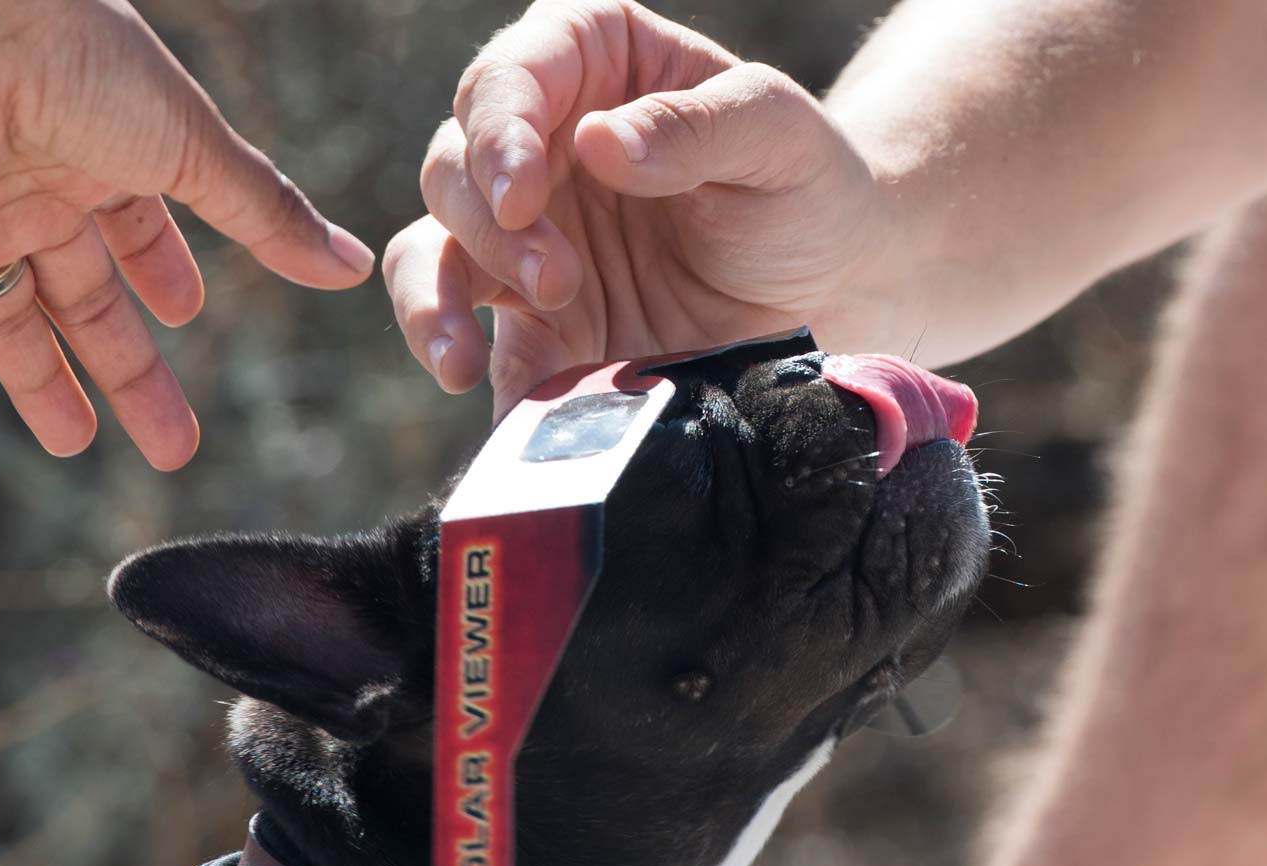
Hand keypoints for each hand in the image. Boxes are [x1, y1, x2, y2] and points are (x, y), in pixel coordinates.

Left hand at [0, 0, 373, 471]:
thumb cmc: (85, 65)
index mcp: (102, 155)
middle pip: (86, 298)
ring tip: (73, 447)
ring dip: (38, 387)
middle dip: (127, 366)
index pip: (134, 232)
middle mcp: (34, 192)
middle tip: (171, 439)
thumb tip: (352, 267)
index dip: (158, 275)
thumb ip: (267, 216)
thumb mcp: (195, 153)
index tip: (184, 317)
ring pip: (4, 324)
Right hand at [383, 0, 893, 417]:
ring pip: (431, 251)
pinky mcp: (534, 323)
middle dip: (489, 227)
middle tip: (558, 281)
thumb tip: (600, 142)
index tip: (520, 194)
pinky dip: (456, 363)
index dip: (498, 129)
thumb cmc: (809, 189)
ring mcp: (528, 238)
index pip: (510, 76)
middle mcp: (542, 145)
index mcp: (595, 65)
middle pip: (455, 167)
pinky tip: (491, 399)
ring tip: (468, 358)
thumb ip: (698, 126)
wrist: (836, 294)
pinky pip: (462, 337)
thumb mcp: (780, 136)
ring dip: (437, 299)